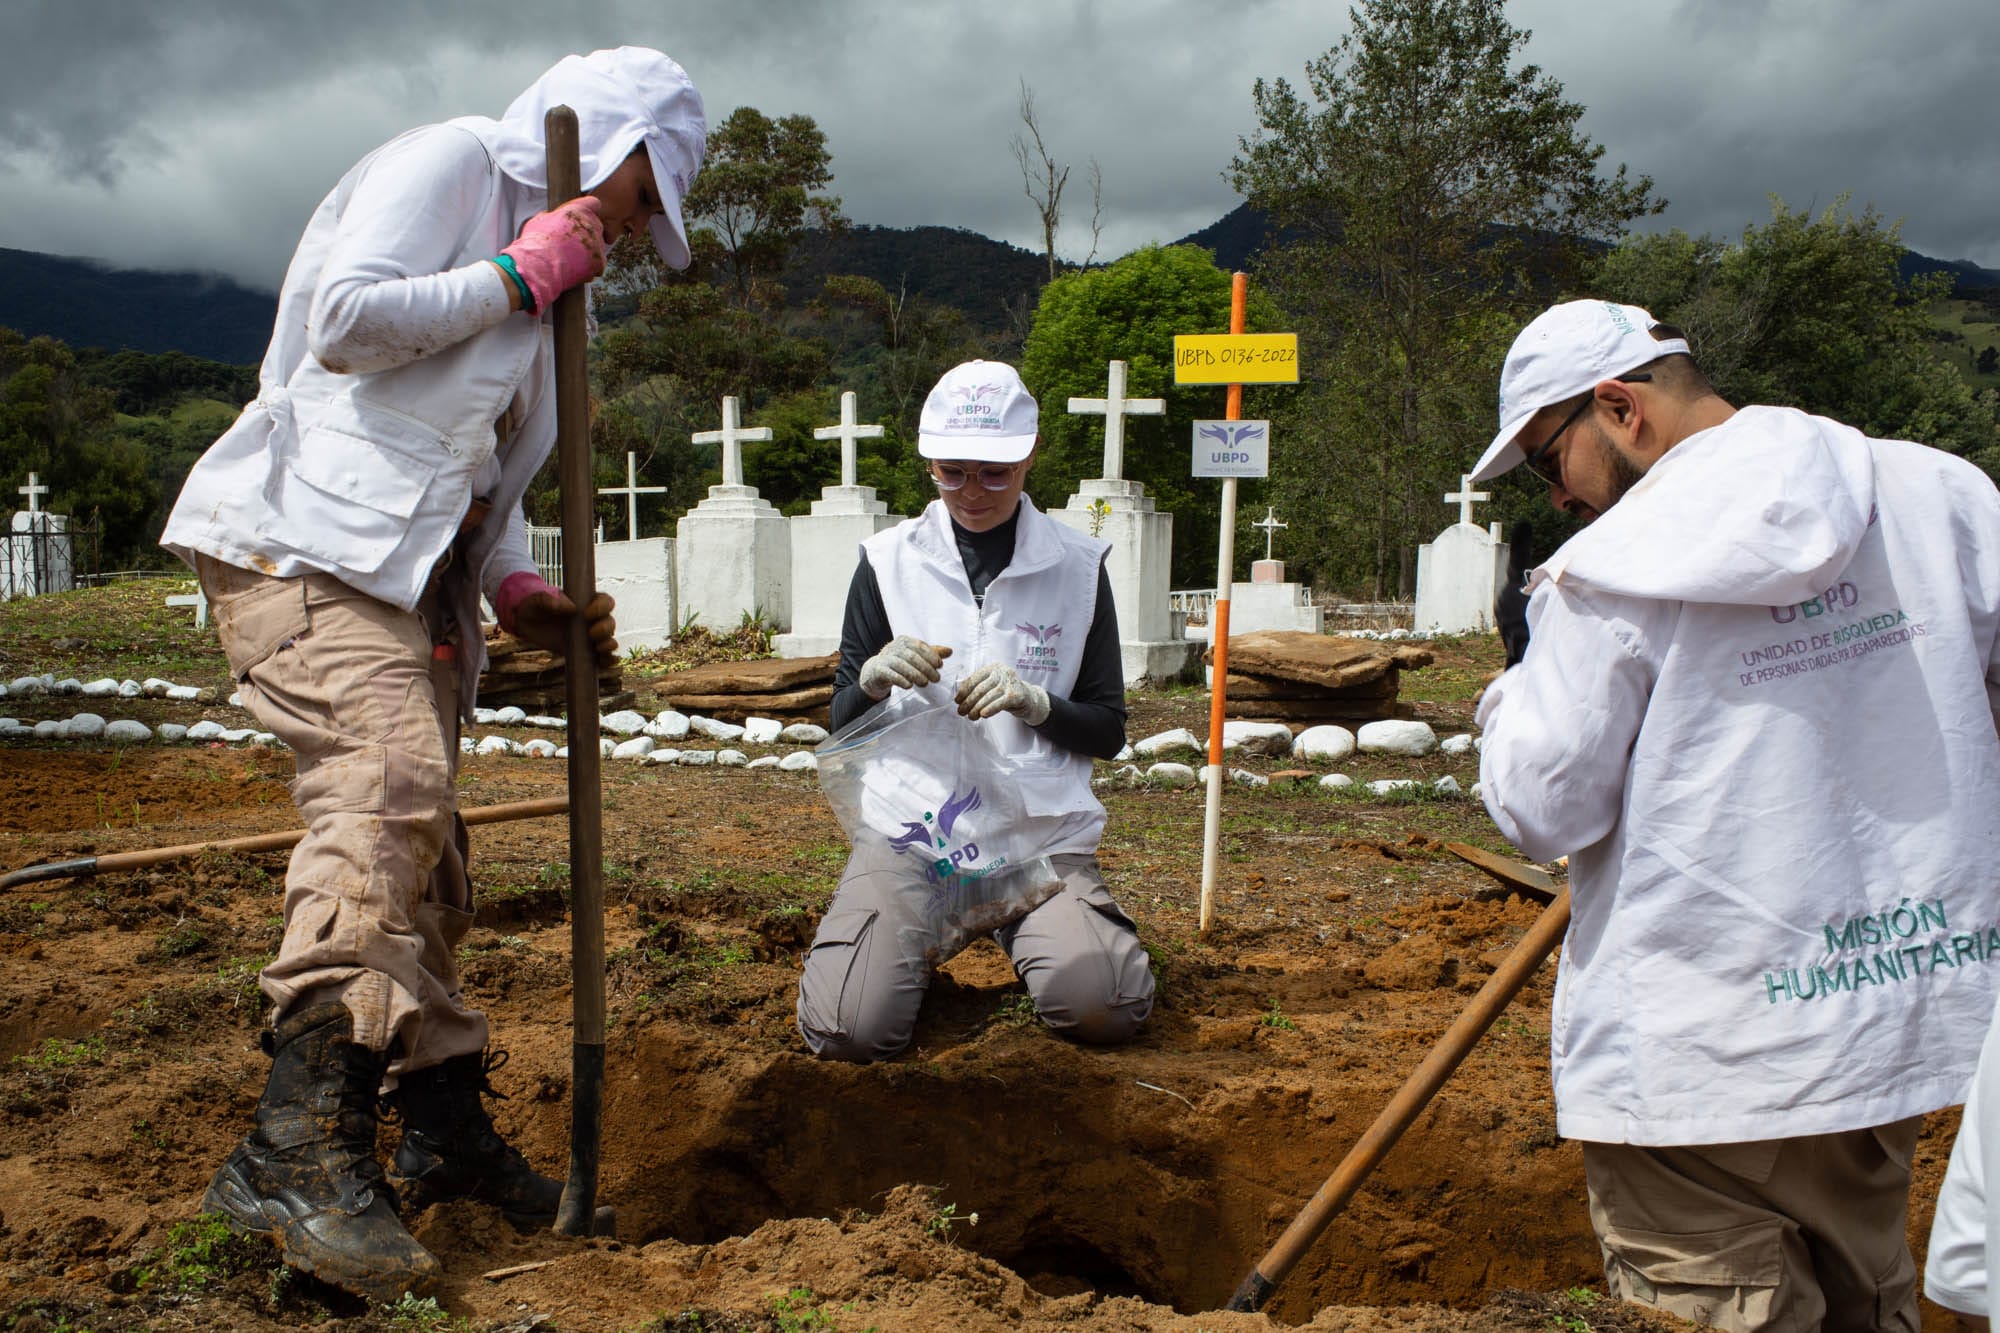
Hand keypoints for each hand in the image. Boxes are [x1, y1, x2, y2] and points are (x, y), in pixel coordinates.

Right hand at [499, 196, 604, 311]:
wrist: (540, 266)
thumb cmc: (536, 244)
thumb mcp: (539, 221)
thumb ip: (551, 217)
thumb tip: (550, 217)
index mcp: (576, 210)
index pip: (593, 203)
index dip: (589, 210)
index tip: (583, 217)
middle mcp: (590, 223)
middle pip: (596, 226)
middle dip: (586, 233)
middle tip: (571, 244)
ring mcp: (597, 242)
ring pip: (597, 246)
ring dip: (587, 252)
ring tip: (569, 259)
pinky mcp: (600, 261)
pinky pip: (599, 264)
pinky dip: (590, 268)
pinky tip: (575, 270)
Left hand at [513, 589, 617, 669]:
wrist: (526, 624)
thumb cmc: (532, 607)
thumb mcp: (535, 601)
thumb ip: (548, 599)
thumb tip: (570, 607)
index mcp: (584, 602)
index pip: (604, 601)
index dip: (602, 606)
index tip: (587, 614)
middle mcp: (591, 619)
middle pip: (609, 621)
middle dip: (605, 628)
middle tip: (591, 633)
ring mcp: (589, 636)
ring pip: (609, 639)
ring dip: (609, 644)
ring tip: (599, 648)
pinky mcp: (585, 652)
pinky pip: (603, 657)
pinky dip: (608, 660)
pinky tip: (605, 663)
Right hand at [858, 635, 948, 699]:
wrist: (875, 671)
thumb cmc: (900, 662)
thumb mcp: (916, 656)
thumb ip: (932, 653)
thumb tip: (950, 651)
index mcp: (905, 641)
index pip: (919, 646)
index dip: (931, 655)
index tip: (940, 665)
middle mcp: (894, 647)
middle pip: (912, 656)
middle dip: (926, 668)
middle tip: (936, 679)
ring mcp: (885, 658)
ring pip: (902, 665)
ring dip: (915, 675)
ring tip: (925, 683)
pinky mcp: (879, 669)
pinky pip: (890, 674)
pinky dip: (901, 680)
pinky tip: (909, 686)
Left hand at [955, 663, 1050, 725]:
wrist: (1029, 699)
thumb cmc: (1006, 692)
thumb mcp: (992, 686)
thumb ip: (979, 687)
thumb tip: (960, 697)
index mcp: (993, 668)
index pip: (974, 679)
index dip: (963, 691)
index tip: (957, 701)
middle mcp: (1002, 672)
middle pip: (980, 689)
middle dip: (968, 702)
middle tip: (961, 712)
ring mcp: (1010, 682)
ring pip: (988, 697)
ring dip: (976, 709)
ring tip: (970, 717)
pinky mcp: (1017, 694)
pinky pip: (1000, 703)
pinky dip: (990, 709)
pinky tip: (983, 715)